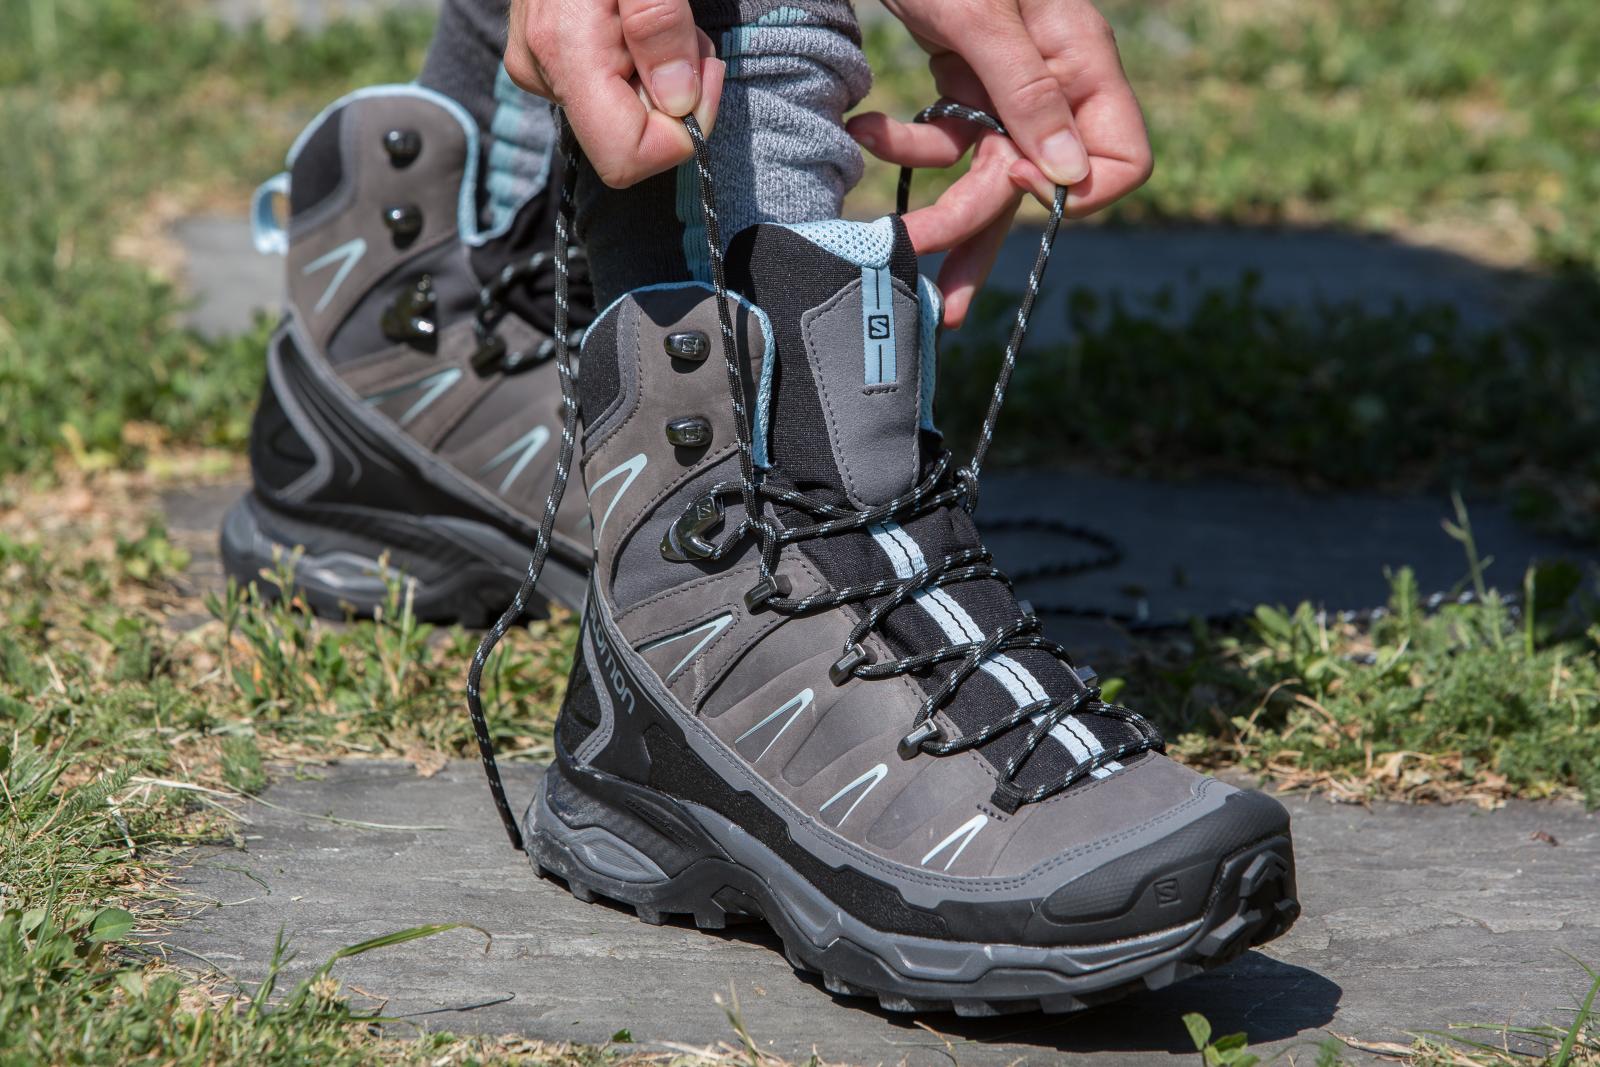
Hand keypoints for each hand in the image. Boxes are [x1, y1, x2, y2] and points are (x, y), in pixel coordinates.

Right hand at [504, 0, 724, 187]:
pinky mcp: (550, 61)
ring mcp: (541, 70)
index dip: (680, 130)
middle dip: (675, 93)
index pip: (626, 158)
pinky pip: (611, 92)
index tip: (702, 70)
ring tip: (659, 14)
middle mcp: (543, 73)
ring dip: (662, 73)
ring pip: (623, 116)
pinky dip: (642, 64)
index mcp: (562, 53)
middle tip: (683, 29)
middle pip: (629, 140)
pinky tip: (638, 22)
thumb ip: (659, 22)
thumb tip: (677, 103)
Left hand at [848, 0, 1152, 326]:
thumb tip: (1067, 178)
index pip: (1122, 162)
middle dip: (979, 228)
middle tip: (922, 264)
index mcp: (1080, 64)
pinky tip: (864, 128)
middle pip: (1038, 187)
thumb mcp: (981, 16)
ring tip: (892, 244)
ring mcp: (1009, 90)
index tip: (1011, 178)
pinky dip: (905, 145)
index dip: (1072, 190)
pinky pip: (948, 142)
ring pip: (988, 179)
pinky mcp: (967, 88)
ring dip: (939, 213)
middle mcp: (1054, 86)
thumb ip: (1028, 94)